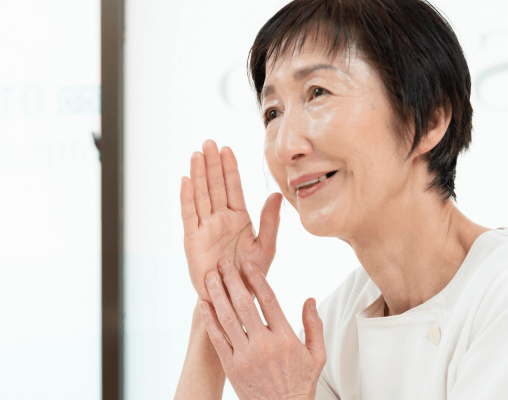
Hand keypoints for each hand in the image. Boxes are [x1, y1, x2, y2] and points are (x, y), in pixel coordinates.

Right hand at [180, 140, 282, 303]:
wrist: (234, 299)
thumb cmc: (250, 276)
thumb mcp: (266, 246)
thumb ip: (270, 221)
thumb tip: (276, 194)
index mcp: (238, 218)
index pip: (233, 188)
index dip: (230, 169)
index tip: (227, 149)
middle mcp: (220, 219)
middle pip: (215, 186)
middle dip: (212, 164)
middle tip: (209, 142)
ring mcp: (205, 228)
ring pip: (201, 195)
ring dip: (198, 175)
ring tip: (197, 153)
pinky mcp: (192, 240)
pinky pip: (189, 215)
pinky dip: (187, 198)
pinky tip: (185, 180)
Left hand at [199, 258, 326, 399]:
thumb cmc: (300, 383)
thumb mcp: (316, 355)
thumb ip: (314, 326)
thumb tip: (310, 300)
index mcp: (284, 338)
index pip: (268, 300)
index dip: (256, 279)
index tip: (247, 265)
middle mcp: (263, 345)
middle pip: (244, 304)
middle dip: (231, 280)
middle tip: (223, 263)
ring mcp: (244, 356)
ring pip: (227, 318)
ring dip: (217, 294)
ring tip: (210, 277)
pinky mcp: (231, 367)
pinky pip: (217, 339)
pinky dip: (209, 320)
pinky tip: (204, 304)